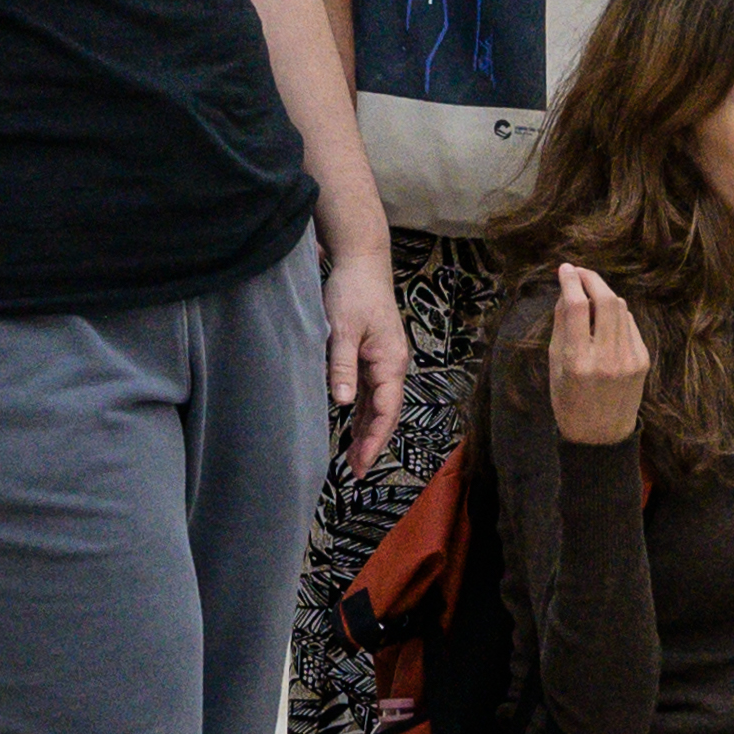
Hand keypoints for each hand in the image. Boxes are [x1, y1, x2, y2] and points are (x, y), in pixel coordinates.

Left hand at [325, 250, 409, 477]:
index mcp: (390, 362)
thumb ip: (342, 367)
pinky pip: (371, 391)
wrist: (362, 262)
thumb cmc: (352, 292)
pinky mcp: (374, 355)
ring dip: (367, 430)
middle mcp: (393, 364)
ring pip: (378, 404)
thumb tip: (341, 403)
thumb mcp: (341, 330)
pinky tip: (353, 425)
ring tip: (354, 457)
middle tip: (355, 471)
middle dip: (373, 443)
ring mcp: (385, 360)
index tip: (361, 465)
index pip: (386, 411)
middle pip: (386, 413)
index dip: (375, 441)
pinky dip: (363, 412)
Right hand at [544, 265, 648, 442]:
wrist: (601, 436)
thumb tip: (567, 290)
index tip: (564, 269)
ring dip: (604, 295)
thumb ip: (561, 326)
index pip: (577, 307)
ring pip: (621, 309)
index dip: (571, 281)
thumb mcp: (555, 365)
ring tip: (589, 295)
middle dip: (592, 279)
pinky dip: (616, 315)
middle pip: (606, 300)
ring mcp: (630, 359)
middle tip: (579, 272)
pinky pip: (630, 325)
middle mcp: (607, 358)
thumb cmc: (569, 400)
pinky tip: (604, 320)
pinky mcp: (643, 360)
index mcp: (578, 361)